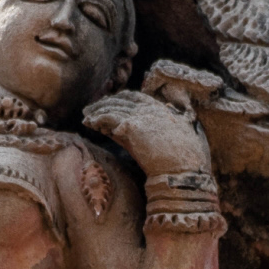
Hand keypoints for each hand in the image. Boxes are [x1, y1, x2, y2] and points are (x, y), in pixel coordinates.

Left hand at [83, 90, 211, 176]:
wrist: (182, 171)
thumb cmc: (181, 162)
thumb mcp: (174, 140)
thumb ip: (159, 131)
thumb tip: (145, 131)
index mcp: (162, 110)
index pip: (136, 98)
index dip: (120, 100)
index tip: (108, 105)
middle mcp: (151, 109)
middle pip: (121, 100)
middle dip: (104, 103)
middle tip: (90, 109)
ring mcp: (142, 115)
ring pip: (113, 107)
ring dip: (97, 111)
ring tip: (86, 117)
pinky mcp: (133, 126)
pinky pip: (109, 118)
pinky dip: (98, 119)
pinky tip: (89, 123)